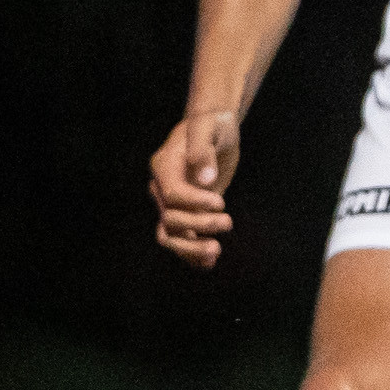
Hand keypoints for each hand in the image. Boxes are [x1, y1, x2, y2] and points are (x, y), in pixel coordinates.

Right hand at [149, 110, 244, 267]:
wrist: (214, 130)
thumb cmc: (212, 125)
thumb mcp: (209, 128)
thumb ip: (203, 150)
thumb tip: (204, 180)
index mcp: (164, 166)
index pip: (172, 194)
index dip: (195, 203)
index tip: (221, 202)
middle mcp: (162, 187)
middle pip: (170, 218)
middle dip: (198, 226)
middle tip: (228, 222)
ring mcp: (171, 202)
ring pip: (169, 234)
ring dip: (190, 249)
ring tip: (216, 253)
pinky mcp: (185, 211)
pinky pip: (180, 239)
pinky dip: (192, 254)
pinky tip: (209, 264)